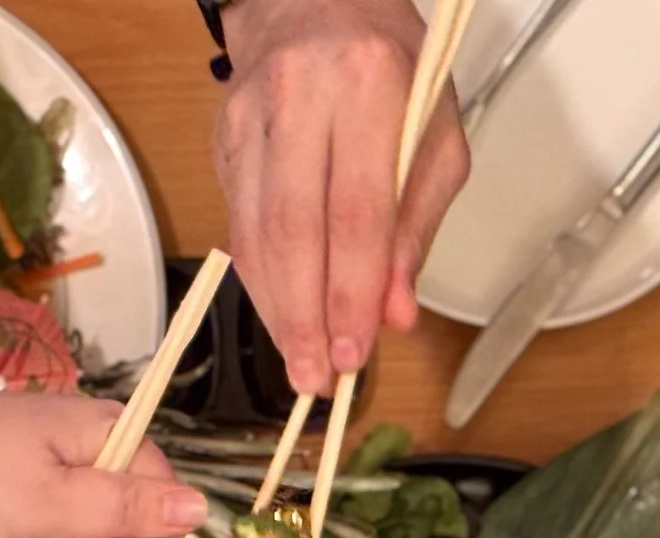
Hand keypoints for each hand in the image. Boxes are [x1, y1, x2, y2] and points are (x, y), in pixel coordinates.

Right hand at [216, 0, 471, 394]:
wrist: (315, 3)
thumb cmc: (391, 68)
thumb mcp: (436, 132)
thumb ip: (417, 224)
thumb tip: (394, 311)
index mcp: (369, 86)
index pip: (357, 213)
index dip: (352, 293)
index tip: (355, 354)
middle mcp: (301, 95)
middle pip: (294, 231)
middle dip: (305, 317)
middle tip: (315, 379)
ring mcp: (251, 116)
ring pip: (255, 233)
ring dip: (276, 309)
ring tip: (298, 360)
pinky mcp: (223, 137)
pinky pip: (237, 224)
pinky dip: (259, 279)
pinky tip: (280, 313)